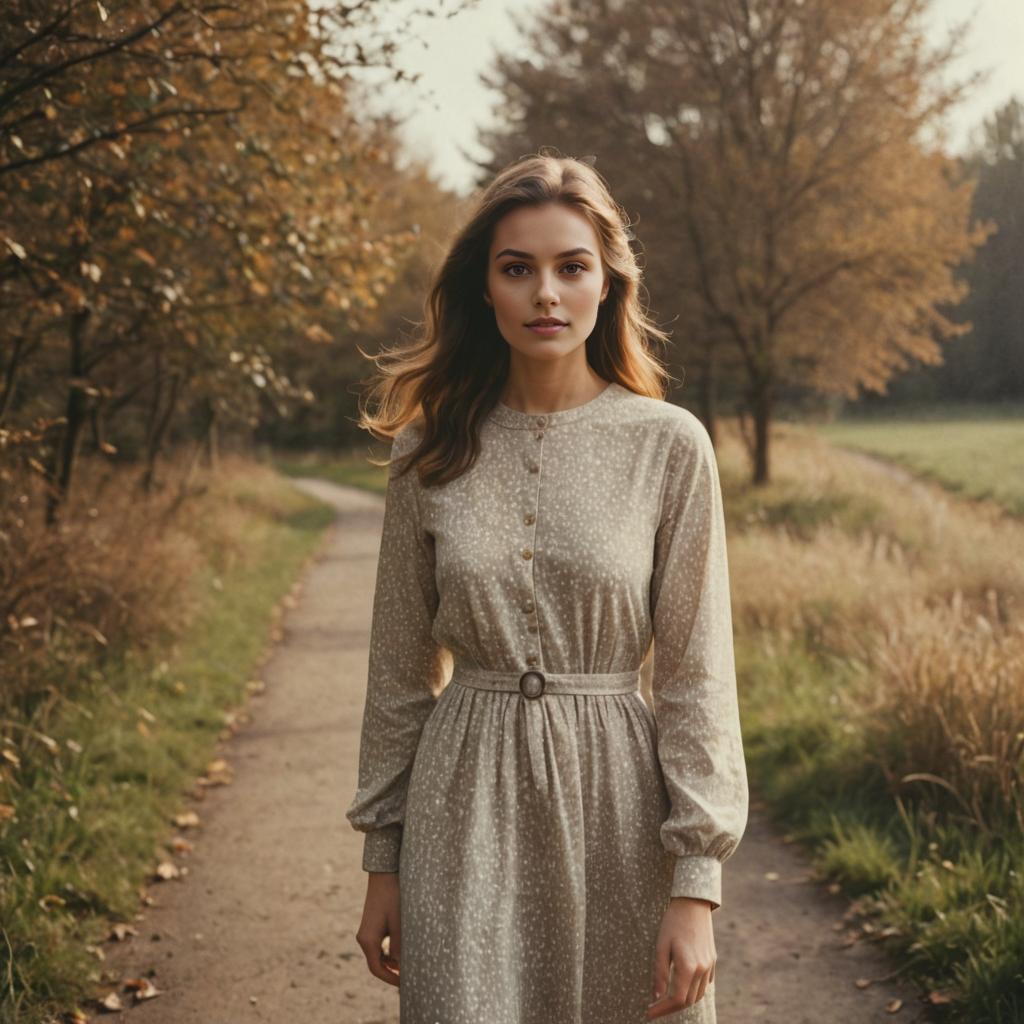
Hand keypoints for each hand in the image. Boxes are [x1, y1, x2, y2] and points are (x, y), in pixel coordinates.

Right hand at [355, 871, 401, 986]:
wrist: (385, 874)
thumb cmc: (394, 897)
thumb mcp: (399, 923)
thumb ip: (400, 946)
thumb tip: (402, 966)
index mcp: (368, 940)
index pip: (376, 969)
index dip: (390, 979)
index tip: (405, 984)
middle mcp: (364, 937)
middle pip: (377, 964)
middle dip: (392, 972)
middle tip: (410, 978)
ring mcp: (367, 931)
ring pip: (378, 955)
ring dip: (392, 962)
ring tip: (409, 966)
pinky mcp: (372, 924)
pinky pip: (380, 945)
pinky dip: (390, 951)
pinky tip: (403, 951)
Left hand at [645, 897, 715, 1019]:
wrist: (693, 903)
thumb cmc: (673, 922)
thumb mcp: (661, 946)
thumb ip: (659, 973)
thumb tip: (657, 996)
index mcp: (688, 967)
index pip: (676, 999)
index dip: (662, 1009)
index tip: (648, 1012)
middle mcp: (702, 969)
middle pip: (688, 1000)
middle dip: (671, 1008)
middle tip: (655, 1008)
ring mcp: (709, 965)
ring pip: (698, 994)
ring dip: (683, 1001)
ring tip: (667, 1000)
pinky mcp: (713, 959)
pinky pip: (705, 983)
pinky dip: (694, 990)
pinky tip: (683, 987)